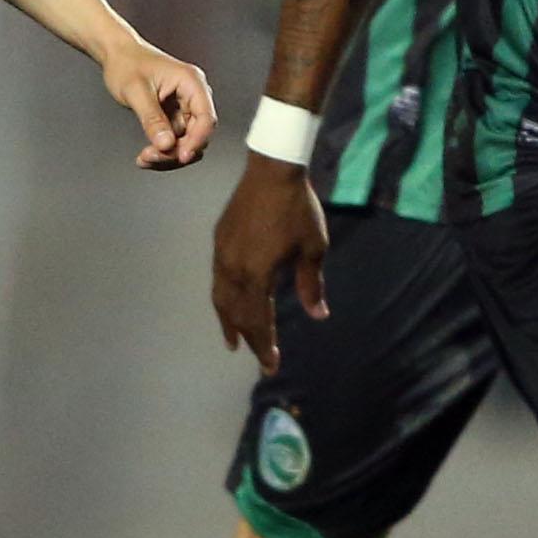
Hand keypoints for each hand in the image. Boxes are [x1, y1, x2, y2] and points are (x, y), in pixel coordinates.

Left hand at [102, 38, 215, 170]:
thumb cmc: (127, 63)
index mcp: (191, 82)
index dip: (197, 141)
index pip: (206, 118)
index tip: (181, 156)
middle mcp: (192, 94)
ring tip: (145, 157)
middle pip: (198, 134)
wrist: (117, 55)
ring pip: (187, 141)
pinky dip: (162, 150)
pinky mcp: (174, 115)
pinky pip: (175, 139)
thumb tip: (166, 144)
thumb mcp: (136, 92)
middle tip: (150, 156)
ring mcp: (184, 106)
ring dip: (168, 154)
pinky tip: (146, 155)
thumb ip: (152, 119)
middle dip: (176, 150)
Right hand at [211, 154, 329, 369]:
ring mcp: (222, 255)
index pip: (258, 320)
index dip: (265, 346)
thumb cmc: (297, 209)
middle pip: (237, 315)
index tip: (271, 366)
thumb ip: (312, 285)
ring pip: (221, 298)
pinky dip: (224, 300)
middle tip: (260, 361)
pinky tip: (229, 303)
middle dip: (249, 340)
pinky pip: (218, 280)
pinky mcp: (220, 241)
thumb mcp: (313, 248)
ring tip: (233, 341)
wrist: (271, 170)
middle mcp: (233, 269)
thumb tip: (319, 315)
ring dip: (228, 322)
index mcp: (256, 274)